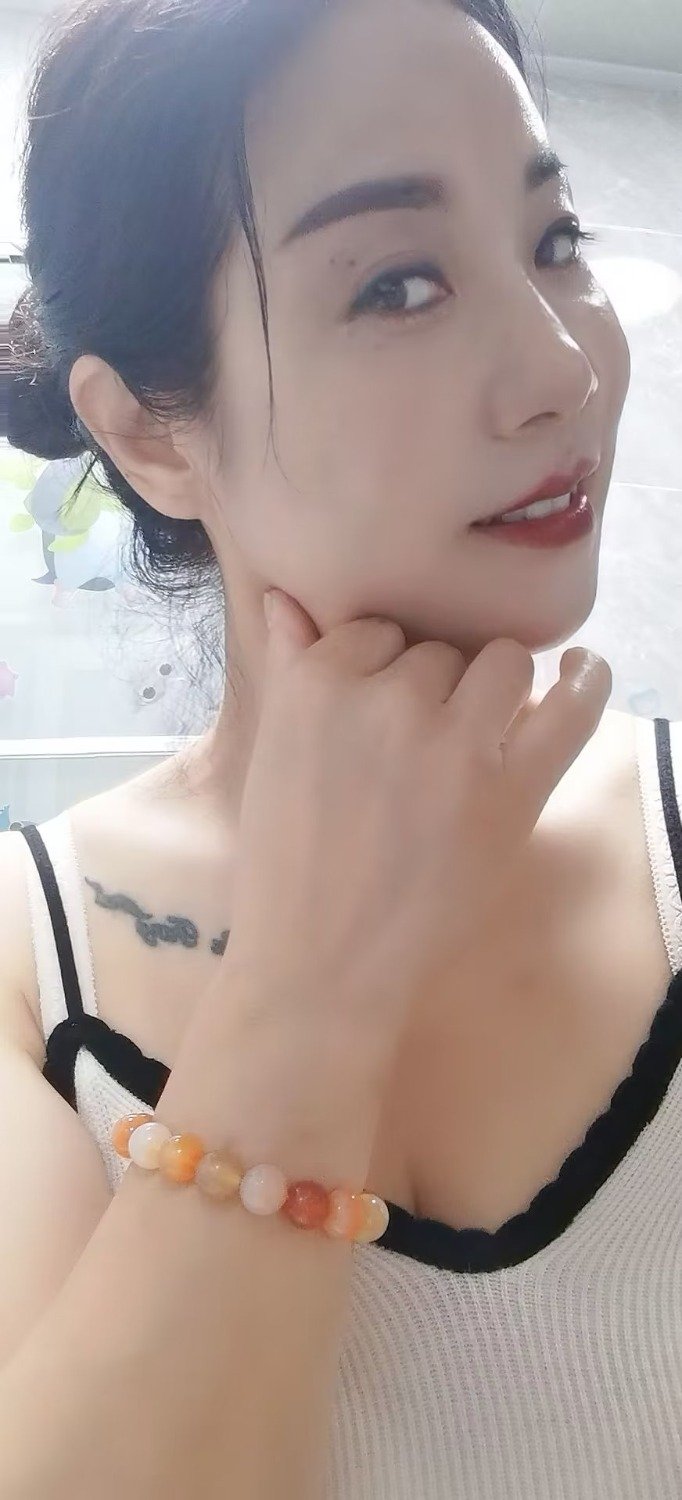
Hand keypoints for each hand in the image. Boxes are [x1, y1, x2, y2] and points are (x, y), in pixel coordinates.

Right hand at [226, 589, 611, 1069]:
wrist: (318, 966)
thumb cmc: (286, 866)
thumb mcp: (270, 755)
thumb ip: (288, 667)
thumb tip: (287, 600)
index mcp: (316, 684)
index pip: (378, 631)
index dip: (385, 669)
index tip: (380, 714)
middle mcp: (385, 699)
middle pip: (440, 652)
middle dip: (436, 688)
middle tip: (419, 751)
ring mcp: (453, 744)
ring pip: (502, 664)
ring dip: (496, 690)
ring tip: (477, 738)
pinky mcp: (510, 790)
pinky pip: (570, 708)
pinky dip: (586, 681)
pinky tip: (582, 671)